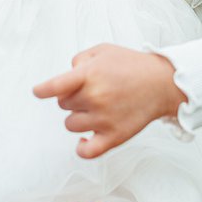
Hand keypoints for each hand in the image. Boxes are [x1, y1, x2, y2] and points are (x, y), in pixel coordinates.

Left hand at [32, 44, 186, 157]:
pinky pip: (88, 151)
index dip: (42, 90)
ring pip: (71, 124)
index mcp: (89, 75)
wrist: (163, 83)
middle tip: (93, 91)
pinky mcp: (115, 136)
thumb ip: (79, 61)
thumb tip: (65, 77)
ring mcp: (104, 119)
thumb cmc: (132, 66)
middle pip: (63, 104)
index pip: (55, 86)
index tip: (38, 92)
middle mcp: (95, 98)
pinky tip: (84, 140)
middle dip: (72, 97)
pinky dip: (82, 148)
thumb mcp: (103, 50)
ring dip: (78, 116)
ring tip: (97, 108)